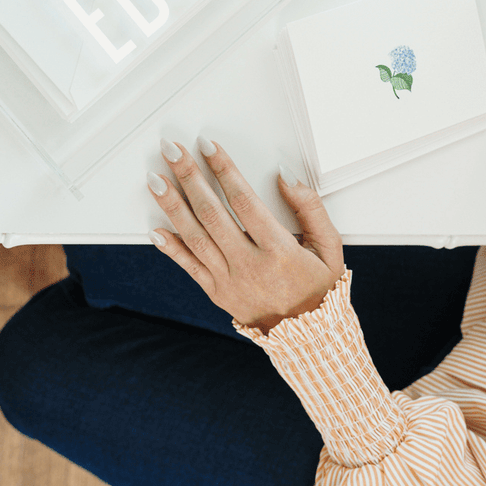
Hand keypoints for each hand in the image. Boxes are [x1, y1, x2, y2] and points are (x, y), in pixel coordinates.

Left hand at [146, 137, 344, 333]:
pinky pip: (189, 267)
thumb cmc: (318, 288)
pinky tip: (156, 228)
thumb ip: (310, 207)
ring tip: (155, 179)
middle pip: (211, 214)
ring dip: (172, 206)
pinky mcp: (217, 293)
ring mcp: (229, 281)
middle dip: (189, 178)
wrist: (308, 339)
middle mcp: (249, 265)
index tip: (207, 146)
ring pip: (195, 237)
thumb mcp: (330, 246)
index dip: (223, 169)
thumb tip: (285, 176)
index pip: (244, 200)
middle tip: (171, 150)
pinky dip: (171, 248)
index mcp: (278, 250)